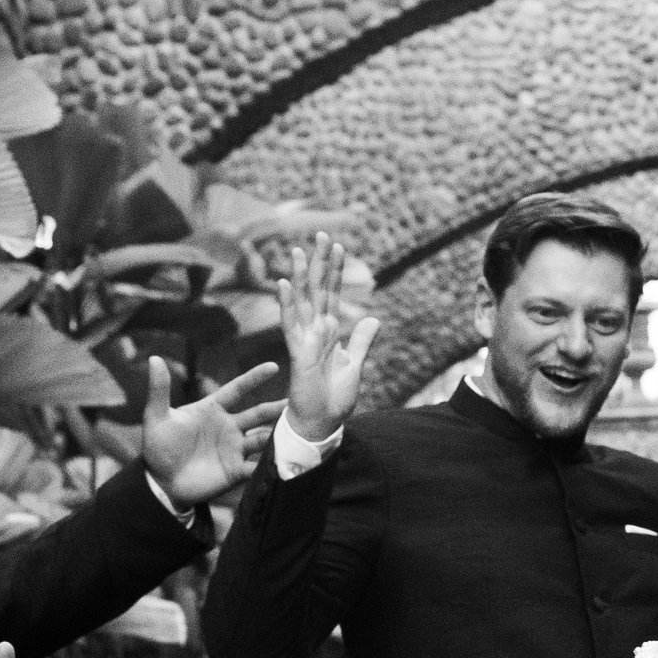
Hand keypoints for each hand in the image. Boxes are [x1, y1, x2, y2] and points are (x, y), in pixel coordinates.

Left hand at [139, 356, 282, 507]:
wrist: (160, 482)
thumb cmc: (158, 447)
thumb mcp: (157, 416)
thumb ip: (159, 390)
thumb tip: (154, 359)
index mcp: (213, 409)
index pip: (237, 389)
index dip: (254, 378)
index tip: (274, 367)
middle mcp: (229, 427)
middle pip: (258, 414)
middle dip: (277, 408)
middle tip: (298, 402)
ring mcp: (235, 449)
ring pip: (262, 438)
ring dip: (278, 435)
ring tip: (296, 431)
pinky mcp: (236, 471)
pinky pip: (257, 465)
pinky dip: (271, 463)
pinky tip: (285, 460)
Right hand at [276, 231, 378, 445]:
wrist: (322, 422)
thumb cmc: (335, 398)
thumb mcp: (355, 365)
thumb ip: (362, 341)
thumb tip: (374, 318)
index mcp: (330, 332)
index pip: (333, 294)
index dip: (336, 271)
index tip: (339, 246)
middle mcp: (316, 330)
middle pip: (318, 290)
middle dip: (321, 262)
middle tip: (323, 235)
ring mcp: (305, 339)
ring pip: (302, 301)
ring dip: (302, 276)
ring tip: (300, 250)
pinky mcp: (297, 352)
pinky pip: (290, 324)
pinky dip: (287, 304)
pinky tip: (284, 284)